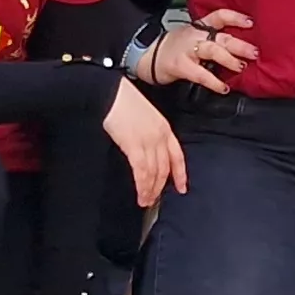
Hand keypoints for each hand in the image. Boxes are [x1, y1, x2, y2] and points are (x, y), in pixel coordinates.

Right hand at [101, 77, 187, 206]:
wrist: (111, 94)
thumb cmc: (123, 101)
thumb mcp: (145, 117)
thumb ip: (149, 134)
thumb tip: (145, 151)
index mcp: (164, 128)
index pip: (177, 156)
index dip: (180, 174)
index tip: (182, 187)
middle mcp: (160, 136)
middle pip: (165, 168)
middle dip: (160, 187)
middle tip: (155, 199)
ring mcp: (148, 141)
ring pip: (154, 173)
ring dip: (150, 190)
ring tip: (146, 201)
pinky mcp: (134, 146)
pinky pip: (142, 171)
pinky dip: (142, 186)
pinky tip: (141, 193)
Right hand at [140, 9, 257, 92]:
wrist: (148, 57)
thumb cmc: (174, 48)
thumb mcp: (193, 37)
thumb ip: (212, 40)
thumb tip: (239, 49)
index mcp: (199, 27)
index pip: (219, 16)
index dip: (235, 18)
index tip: (251, 22)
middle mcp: (195, 36)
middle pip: (221, 36)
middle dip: (240, 44)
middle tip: (255, 52)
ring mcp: (187, 50)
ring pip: (212, 50)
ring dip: (229, 58)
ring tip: (241, 66)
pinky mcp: (180, 66)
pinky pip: (200, 74)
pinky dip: (214, 82)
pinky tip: (223, 88)